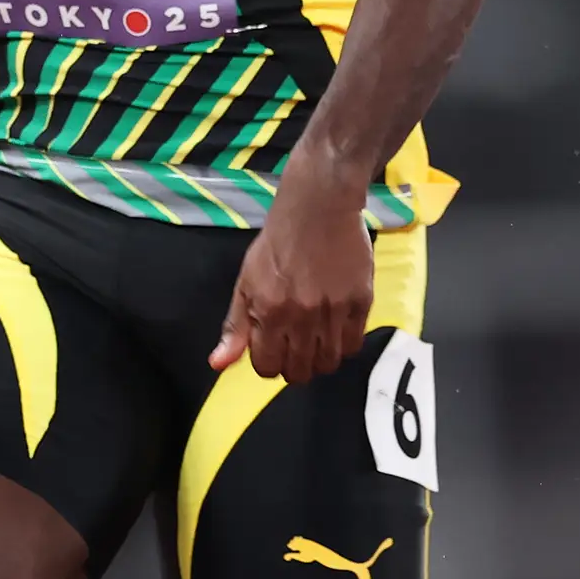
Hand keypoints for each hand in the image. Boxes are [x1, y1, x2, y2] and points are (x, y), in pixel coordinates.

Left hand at [209, 173, 374, 384]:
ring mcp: (334, 310)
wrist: (318, 207)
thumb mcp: (246, 282)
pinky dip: (343, 344)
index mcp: (268, 311)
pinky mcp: (361, 302)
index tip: (273, 349)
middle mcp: (301, 315)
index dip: (268, 363)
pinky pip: (353, 344)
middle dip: (294, 365)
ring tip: (316, 341)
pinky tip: (336, 328)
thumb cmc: (277, 244)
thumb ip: (235, 327)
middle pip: (300, 371)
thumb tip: (218, 365)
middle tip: (295, 347)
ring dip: (319, 359)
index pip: (267, 367)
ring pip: (328, 363)